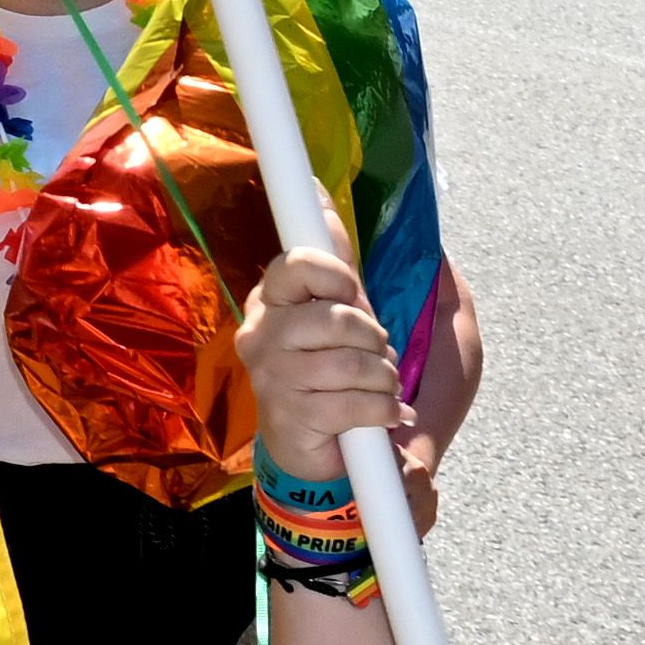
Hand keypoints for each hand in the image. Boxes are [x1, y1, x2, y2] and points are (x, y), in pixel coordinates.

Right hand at [241, 246, 400, 476]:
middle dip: (374, 337)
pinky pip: (350, 404)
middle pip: (333, 317)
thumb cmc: (342, 372)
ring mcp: (270, 378)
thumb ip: (337, 256)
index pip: (294, 264)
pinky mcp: (287, 418)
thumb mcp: (350, 306)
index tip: (351, 291)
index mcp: (273, 300)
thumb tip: (318, 189)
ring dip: (384, 378)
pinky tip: (384, 415)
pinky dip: (382, 410)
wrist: (328, 454)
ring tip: (382, 387)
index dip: (335, 275)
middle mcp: (261, 334)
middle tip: (378, 355)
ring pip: (347, 363)